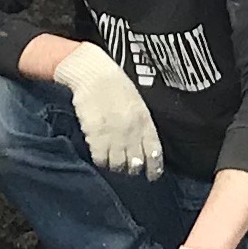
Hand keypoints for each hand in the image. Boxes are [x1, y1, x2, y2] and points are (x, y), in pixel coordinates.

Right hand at [51, 40, 163, 178]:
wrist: (92, 72)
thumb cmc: (114, 85)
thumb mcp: (136, 103)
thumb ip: (141, 125)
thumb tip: (143, 146)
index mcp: (145, 122)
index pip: (154, 153)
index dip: (154, 168)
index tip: (151, 176)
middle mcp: (132, 131)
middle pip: (135, 164)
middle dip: (131, 168)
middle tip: (125, 167)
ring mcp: (114, 134)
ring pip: (117, 165)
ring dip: (114, 166)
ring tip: (110, 161)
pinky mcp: (95, 135)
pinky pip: (100, 158)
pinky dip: (99, 160)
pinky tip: (97, 154)